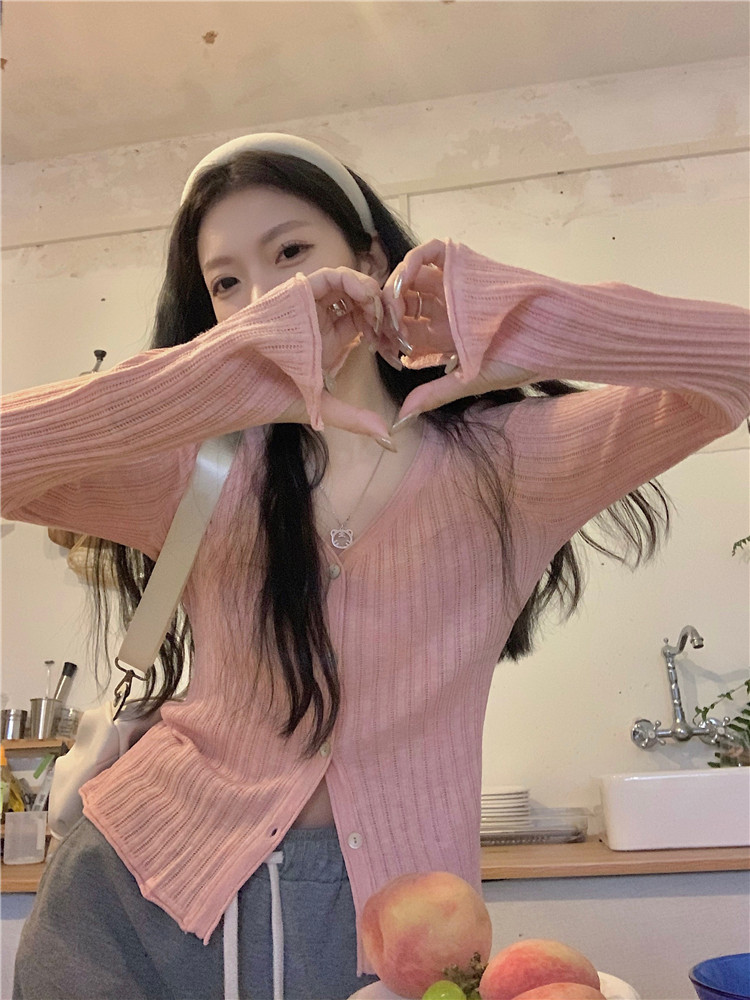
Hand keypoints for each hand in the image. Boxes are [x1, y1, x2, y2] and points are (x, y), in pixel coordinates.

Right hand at [276, 267, 393, 445]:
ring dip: (372, 293)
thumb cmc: (267, 395)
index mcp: (329, 341)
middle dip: (384, 309)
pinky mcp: (298, 292)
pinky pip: (331, 276)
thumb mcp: (320, 406)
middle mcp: (322, 319)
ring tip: (382, 312)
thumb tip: (386, 437)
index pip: (364, 322)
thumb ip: (352, 418)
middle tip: (397, 324)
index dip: (385, 328)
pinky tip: (367, 299)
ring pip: (350, 285)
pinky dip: (353, 281)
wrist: (233, 383)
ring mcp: (310, 304)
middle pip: (361, 301)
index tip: (396, 344)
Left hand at [382, 239, 537, 426]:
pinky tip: (405, 281)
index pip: (406, 333)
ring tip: (396, 307)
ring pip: (410, 278)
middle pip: (404, 304)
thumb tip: (403, 417)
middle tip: (386, 328)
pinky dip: (411, 261)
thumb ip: (436, 394)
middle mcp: (445, 308)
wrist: (551, 332)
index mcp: (446, 336)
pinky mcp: (462, 264)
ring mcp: (452, 284)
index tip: (383, 350)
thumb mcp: (471, 379)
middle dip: (388, 315)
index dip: (389, 340)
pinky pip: (429, 253)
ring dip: (395, 290)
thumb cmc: (519, 359)